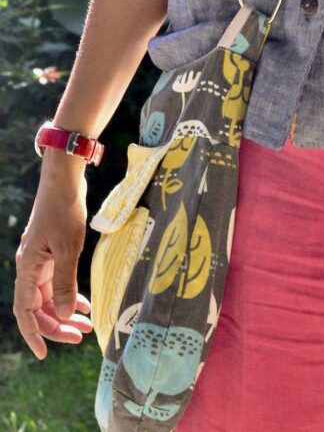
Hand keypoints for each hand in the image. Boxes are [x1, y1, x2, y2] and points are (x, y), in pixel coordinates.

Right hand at [14, 168, 93, 359]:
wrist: (64, 181)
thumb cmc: (64, 211)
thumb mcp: (68, 249)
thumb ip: (66, 283)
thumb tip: (65, 314)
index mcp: (27, 269)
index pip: (25, 311)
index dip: (34, 334)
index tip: (45, 354)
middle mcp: (30, 268)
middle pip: (38, 307)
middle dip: (57, 324)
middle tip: (80, 335)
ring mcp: (40, 260)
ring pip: (49, 296)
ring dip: (65, 310)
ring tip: (86, 324)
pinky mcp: (52, 252)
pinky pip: (57, 282)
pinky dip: (69, 293)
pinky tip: (85, 302)